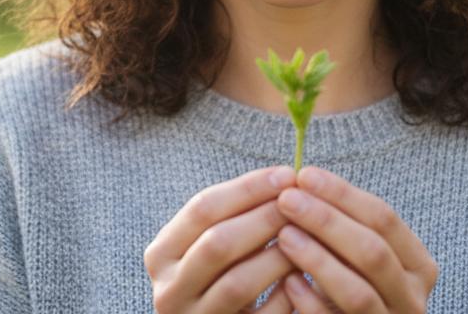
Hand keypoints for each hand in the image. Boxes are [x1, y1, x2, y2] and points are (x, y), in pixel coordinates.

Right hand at [145, 165, 300, 312]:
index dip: (248, 188)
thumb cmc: (218, 275)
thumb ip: (234, 215)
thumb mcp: (208, 244)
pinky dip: (286, 293)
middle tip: (300, 203)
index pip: (202, 208)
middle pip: (217, 243)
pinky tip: (304, 275)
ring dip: (278, 255)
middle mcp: (169, 290)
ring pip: (238, 282)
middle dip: (265, 218)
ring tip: (306, 236)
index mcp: (161, 254)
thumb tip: (285, 178)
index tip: (287, 175)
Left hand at [274, 167, 439, 312]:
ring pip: (358, 292)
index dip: (343, 194)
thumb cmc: (348, 285)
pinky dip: (310, 302)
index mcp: (417, 264)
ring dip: (318, 260)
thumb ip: (341, 224)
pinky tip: (288, 281)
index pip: (384, 219)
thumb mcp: (356, 255)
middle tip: (287, 199)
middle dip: (327, 221)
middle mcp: (412, 297)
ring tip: (284, 235)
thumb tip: (301, 179)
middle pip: (373, 251)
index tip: (304, 175)